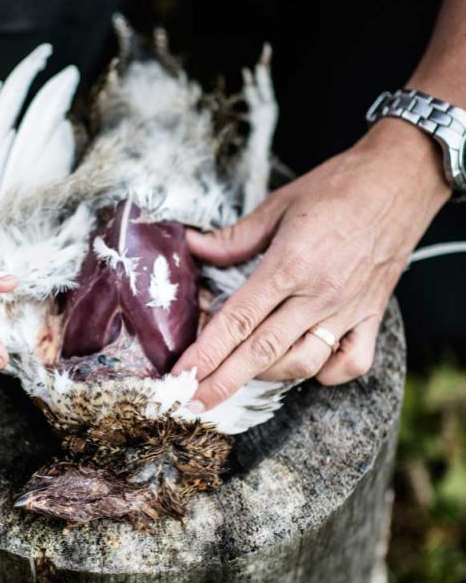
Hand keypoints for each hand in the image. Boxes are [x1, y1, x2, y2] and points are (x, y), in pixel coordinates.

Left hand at [174, 118, 450, 408]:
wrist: (400, 180)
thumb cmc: (338, 188)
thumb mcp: (278, 206)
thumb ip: (234, 238)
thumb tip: (193, 248)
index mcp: (291, 265)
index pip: (238, 320)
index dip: (206, 352)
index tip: (182, 375)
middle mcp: (320, 294)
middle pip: (263, 352)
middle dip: (223, 381)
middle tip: (193, 402)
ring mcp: (349, 310)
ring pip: (303, 363)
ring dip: (267, 375)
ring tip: (239, 373)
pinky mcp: (373, 316)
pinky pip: (351, 363)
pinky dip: (326, 374)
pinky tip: (304, 367)